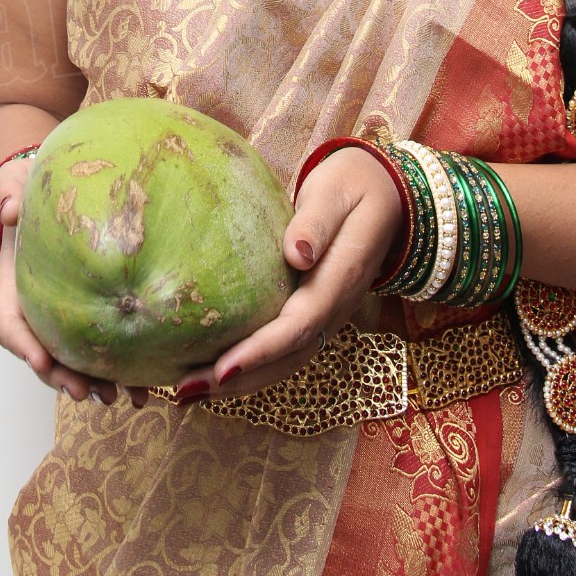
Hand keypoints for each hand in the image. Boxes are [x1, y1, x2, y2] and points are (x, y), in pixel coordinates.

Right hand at [0, 161, 148, 408]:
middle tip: (84, 392)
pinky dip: (121, 372)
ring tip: (118, 400)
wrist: (50, 196)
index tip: (39, 360)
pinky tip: (145, 387)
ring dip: (94, 384)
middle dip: (61, 376)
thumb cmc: (29, 191)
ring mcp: (62, 319)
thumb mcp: (15, 187)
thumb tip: (9, 208)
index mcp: (12, 287)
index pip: (8, 323)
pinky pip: (102, 352)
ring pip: (73, 362)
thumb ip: (7, 195)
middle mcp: (36, 311)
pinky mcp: (91, 317)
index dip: (22, 344)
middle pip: (42, 354)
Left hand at [172, 144, 403, 401]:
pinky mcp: (317, 311)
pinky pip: (287, 348)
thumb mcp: (336, 191)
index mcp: (342, 276)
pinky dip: (253, 366)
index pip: (300, 324)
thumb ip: (317, 221)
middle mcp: (338, 305)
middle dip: (241, 380)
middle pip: (290, 357)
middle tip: (187, 391)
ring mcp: (330, 313)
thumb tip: (297, 254)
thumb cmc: (354, 184)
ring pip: (288, 361)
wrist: (388, 193)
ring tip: (191, 391)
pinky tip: (216, 370)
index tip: (222, 368)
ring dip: (242, 382)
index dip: (261, 350)